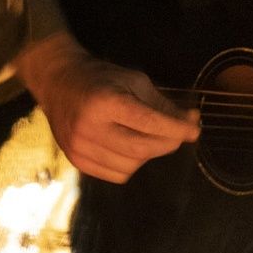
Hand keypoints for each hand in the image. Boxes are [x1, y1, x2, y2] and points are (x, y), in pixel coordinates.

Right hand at [16, 32, 199, 183]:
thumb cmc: (100, 78)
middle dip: (167, 143)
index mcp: (105, 101)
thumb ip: (162, 104)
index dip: (176, 129)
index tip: (194, 131)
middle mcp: (90, 127)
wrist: (57, 82)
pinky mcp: (76, 160)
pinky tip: (128, 147)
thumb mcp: (133, 81)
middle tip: (178, 135)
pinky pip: (116, 174)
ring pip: (132, 165)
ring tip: (146, 136)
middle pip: (142, 148)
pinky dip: (131, 164)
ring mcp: (80, 146)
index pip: (149, 122)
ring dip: (148, 154)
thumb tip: (191, 122)